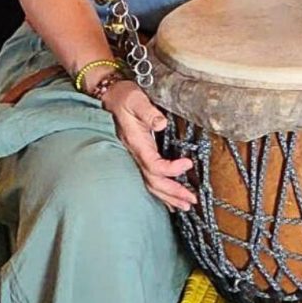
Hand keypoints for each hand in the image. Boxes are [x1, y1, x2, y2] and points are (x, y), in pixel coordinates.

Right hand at [100, 79, 194, 211]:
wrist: (109, 96)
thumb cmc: (124, 97)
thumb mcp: (136, 99)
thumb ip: (148, 111)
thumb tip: (161, 123)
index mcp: (137, 143)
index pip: (154, 165)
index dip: (172, 169)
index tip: (188, 163)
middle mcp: (135, 154)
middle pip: (154, 181)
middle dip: (173, 193)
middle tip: (192, 200)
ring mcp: (135, 158)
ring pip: (150, 184)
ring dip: (167, 197)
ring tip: (183, 206)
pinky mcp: (137, 156)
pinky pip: (147, 179)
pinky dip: (159, 191)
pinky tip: (168, 199)